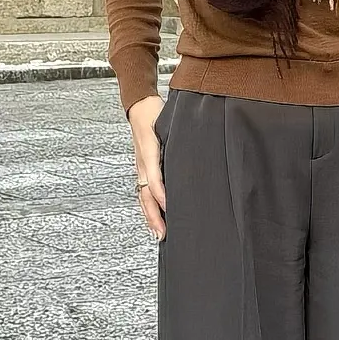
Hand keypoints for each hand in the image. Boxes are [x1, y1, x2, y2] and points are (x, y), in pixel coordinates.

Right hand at [129, 94, 166, 241]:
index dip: (161, 195)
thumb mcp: (168, 123)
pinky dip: (148, 207)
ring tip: (158, 233)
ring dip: (150, 216)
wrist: (140, 106)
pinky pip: (143, 192)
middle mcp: (143, 164)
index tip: (170, 207)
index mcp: (150, 152)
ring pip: (143, 197)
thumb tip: (199, 147)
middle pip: (146, 195)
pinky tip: (155, 218)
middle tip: (163, 233)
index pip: (153, 178)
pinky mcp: (142, 169)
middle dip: (154, 215)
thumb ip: (179, 137)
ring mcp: (141, 168)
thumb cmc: (156, 113)